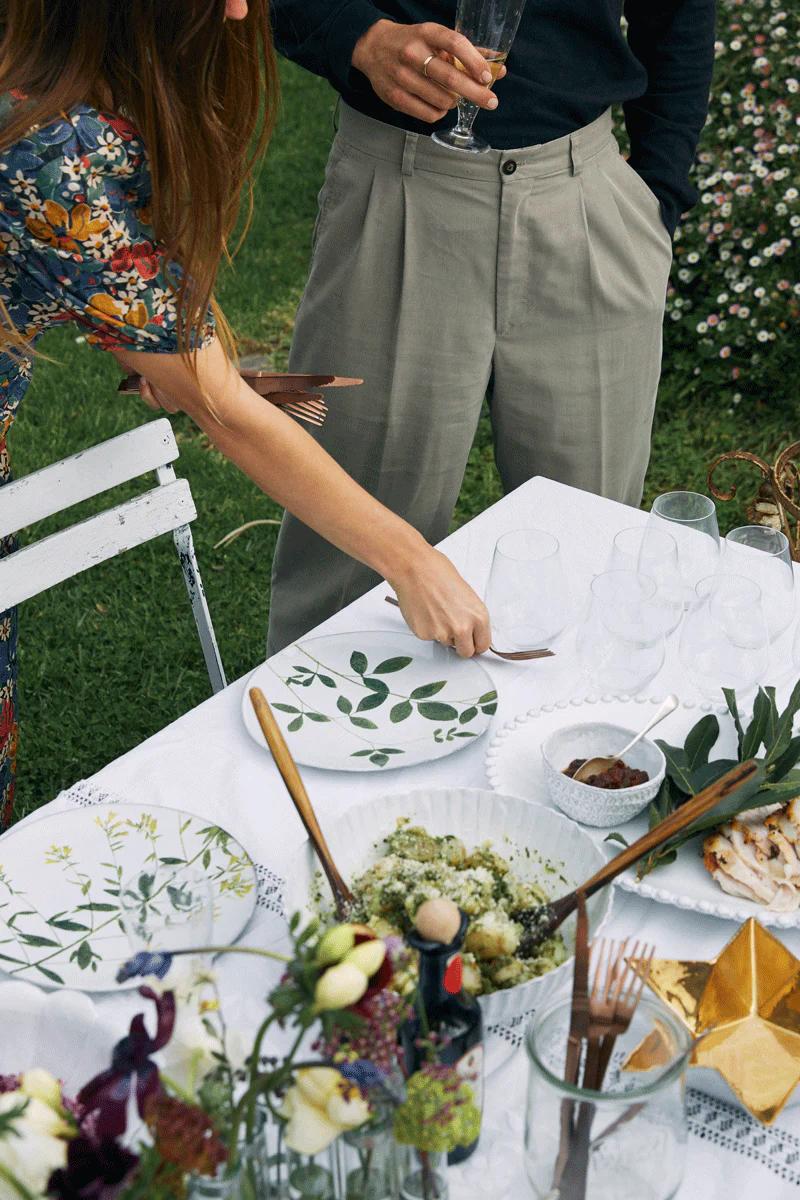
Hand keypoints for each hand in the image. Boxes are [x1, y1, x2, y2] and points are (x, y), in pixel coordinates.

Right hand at [352, 20, 504, 123]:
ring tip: (454, 97)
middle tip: (491, 102)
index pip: (455, 44)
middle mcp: (413, 53)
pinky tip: (439, 105)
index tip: (487, 77)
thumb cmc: (412, 43)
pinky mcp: (395, 97)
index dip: (475, 62)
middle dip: (476, 93)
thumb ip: (466, 52)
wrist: (372, 48)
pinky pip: (428, 114)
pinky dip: (440, 112)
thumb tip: (497, 69)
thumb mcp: (435, 38)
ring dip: (455, 102)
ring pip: (442, 100)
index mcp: (426, 33)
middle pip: (451, 79)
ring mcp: (402, 77)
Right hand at [388, 545, 491, 657]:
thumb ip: (470, 616)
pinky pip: (429, 637)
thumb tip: (471, 629)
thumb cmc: (438, 573)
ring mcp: (443, 633)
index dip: (476, 644)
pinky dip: (427, 628)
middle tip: (453, 631)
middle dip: (460, 645)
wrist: (415, 569)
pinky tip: (425, 611)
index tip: (472, 642)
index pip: (483, 645)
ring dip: (442, 632)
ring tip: (435, 610)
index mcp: (479, 616)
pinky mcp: (425, 634)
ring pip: (445, 643)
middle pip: (466, 652)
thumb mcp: (467, 595)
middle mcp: (463, 628)